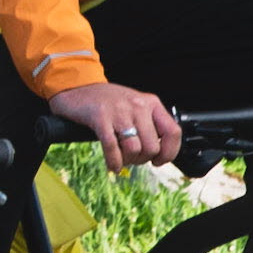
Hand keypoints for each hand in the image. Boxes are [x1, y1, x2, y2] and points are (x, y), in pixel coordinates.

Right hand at [48, 78, 184, 172]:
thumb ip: (149, 123)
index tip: (158, 160)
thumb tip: (160, 152)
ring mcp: (119, 111)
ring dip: (128, 161)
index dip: (169, 152)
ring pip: (134, 150)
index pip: (173, 132)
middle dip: (142, 160)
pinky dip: (114, 162)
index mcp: (150, 103)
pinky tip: (113, 165)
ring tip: (121, 159)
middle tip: (132, 158)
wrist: (79, 87)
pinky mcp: (100, 118)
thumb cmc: (108, 101)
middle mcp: (138, 105)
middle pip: (152, 147)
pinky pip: (113, 148)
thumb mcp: (135, 106)